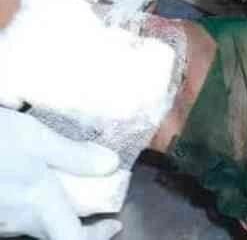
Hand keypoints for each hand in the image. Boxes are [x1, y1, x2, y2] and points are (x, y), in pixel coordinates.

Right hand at [0, 108, 121, 239]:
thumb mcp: (34, 137)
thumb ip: (74, 154)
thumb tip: (110, 164)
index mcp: (39, 204)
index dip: (96, 237)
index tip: (114, 224)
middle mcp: (19, 220)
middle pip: (55, 233)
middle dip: (78, 226)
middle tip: (98, 214)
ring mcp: (0, 220)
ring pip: (34, 225)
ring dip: (53, 215)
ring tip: (68, 194)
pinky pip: (17, 216)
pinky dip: (33, 208)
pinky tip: (36, 187)